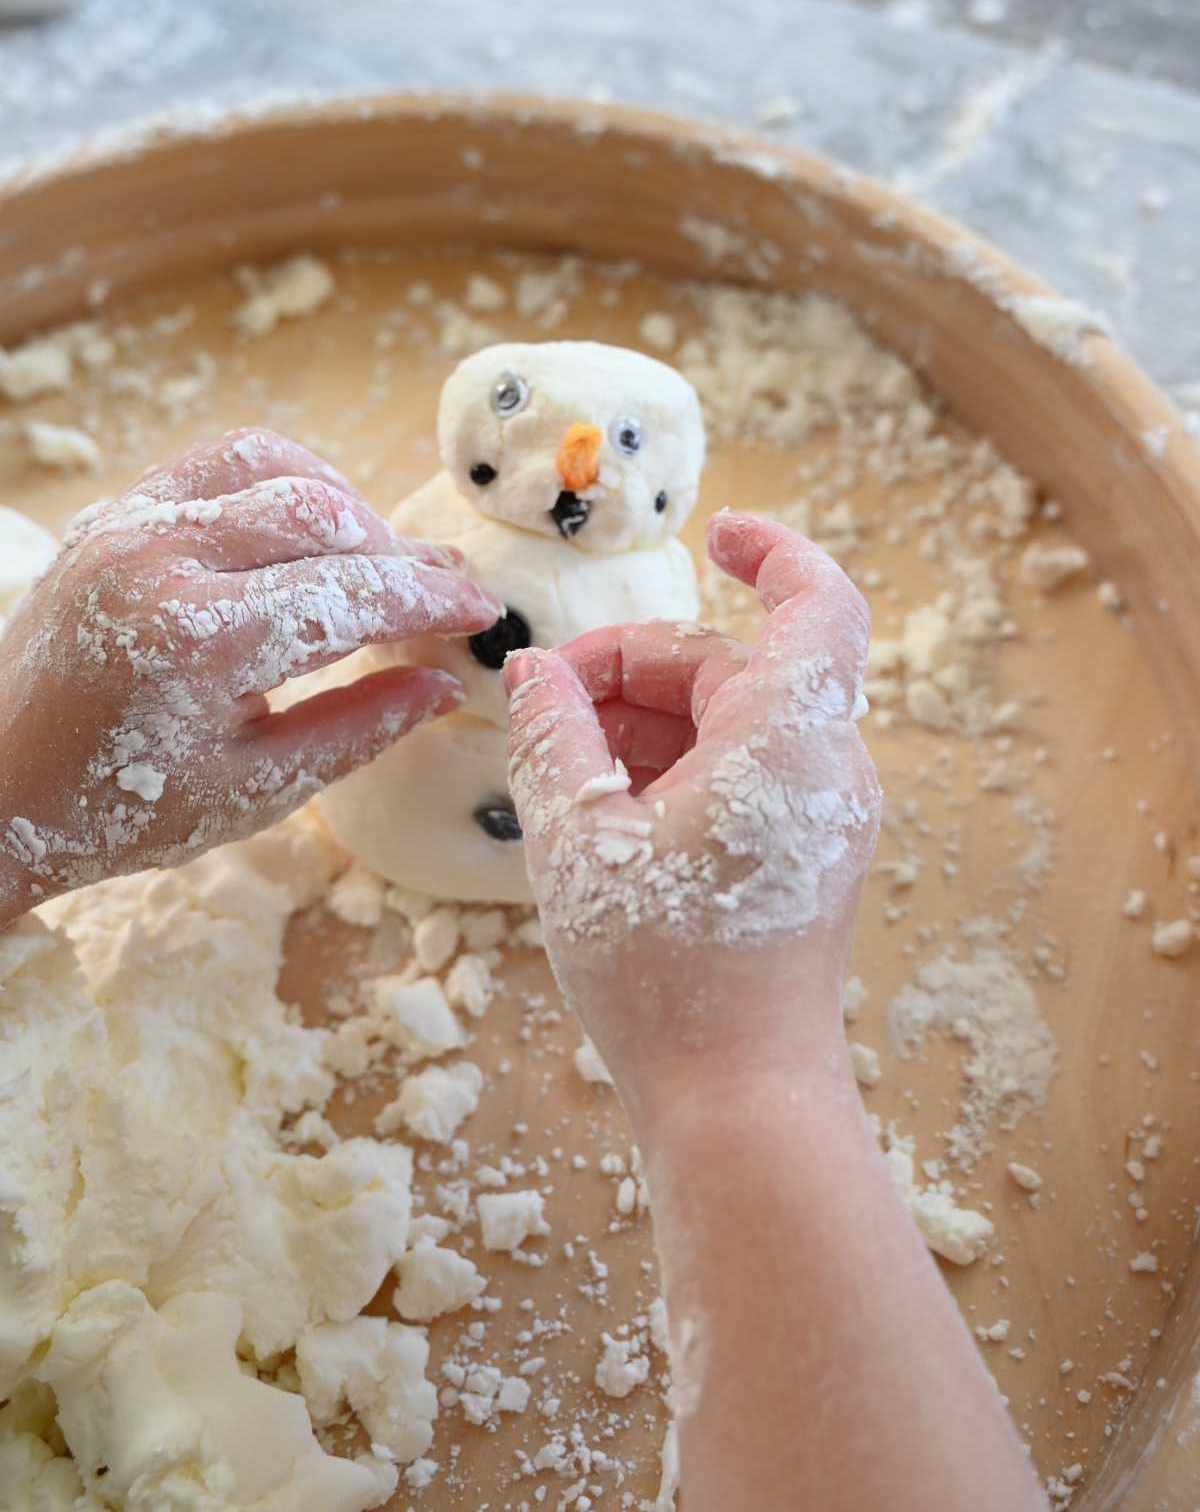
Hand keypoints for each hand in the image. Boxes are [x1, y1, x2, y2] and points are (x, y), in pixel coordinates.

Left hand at [0, 428, 501, 921]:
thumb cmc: (118, 809)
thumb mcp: (253, 793)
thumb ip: (357, 730)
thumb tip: (445, 683)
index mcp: (197, 639)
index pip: (350, 593)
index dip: (430, 599)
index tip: (481, 610)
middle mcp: (160, 556)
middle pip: (323, 515)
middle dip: (400, 553)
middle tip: (445, 591)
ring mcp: (128, 522)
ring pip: (275, 466)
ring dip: (346, 506)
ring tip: (379, 563)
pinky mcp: (114, 512)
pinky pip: (218, 462)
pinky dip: (281, 480)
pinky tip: (309, 528)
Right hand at [503, 511, 880, 1115]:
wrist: (739, 1108)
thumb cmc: (664, 973)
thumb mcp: (577, 838)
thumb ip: (550, 735)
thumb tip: (534, 672)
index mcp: (789, 741)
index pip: (817, 603)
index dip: (774, 550)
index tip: (715, 532)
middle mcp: (824, 771)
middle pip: (734, 668)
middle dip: (634, 669)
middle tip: (545, 705)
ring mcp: (819, 821)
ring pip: (729, 725)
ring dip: (642, 725)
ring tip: (558, 768)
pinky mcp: (801, 863)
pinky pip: (738, 777)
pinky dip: (670, 771)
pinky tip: (598, 811)